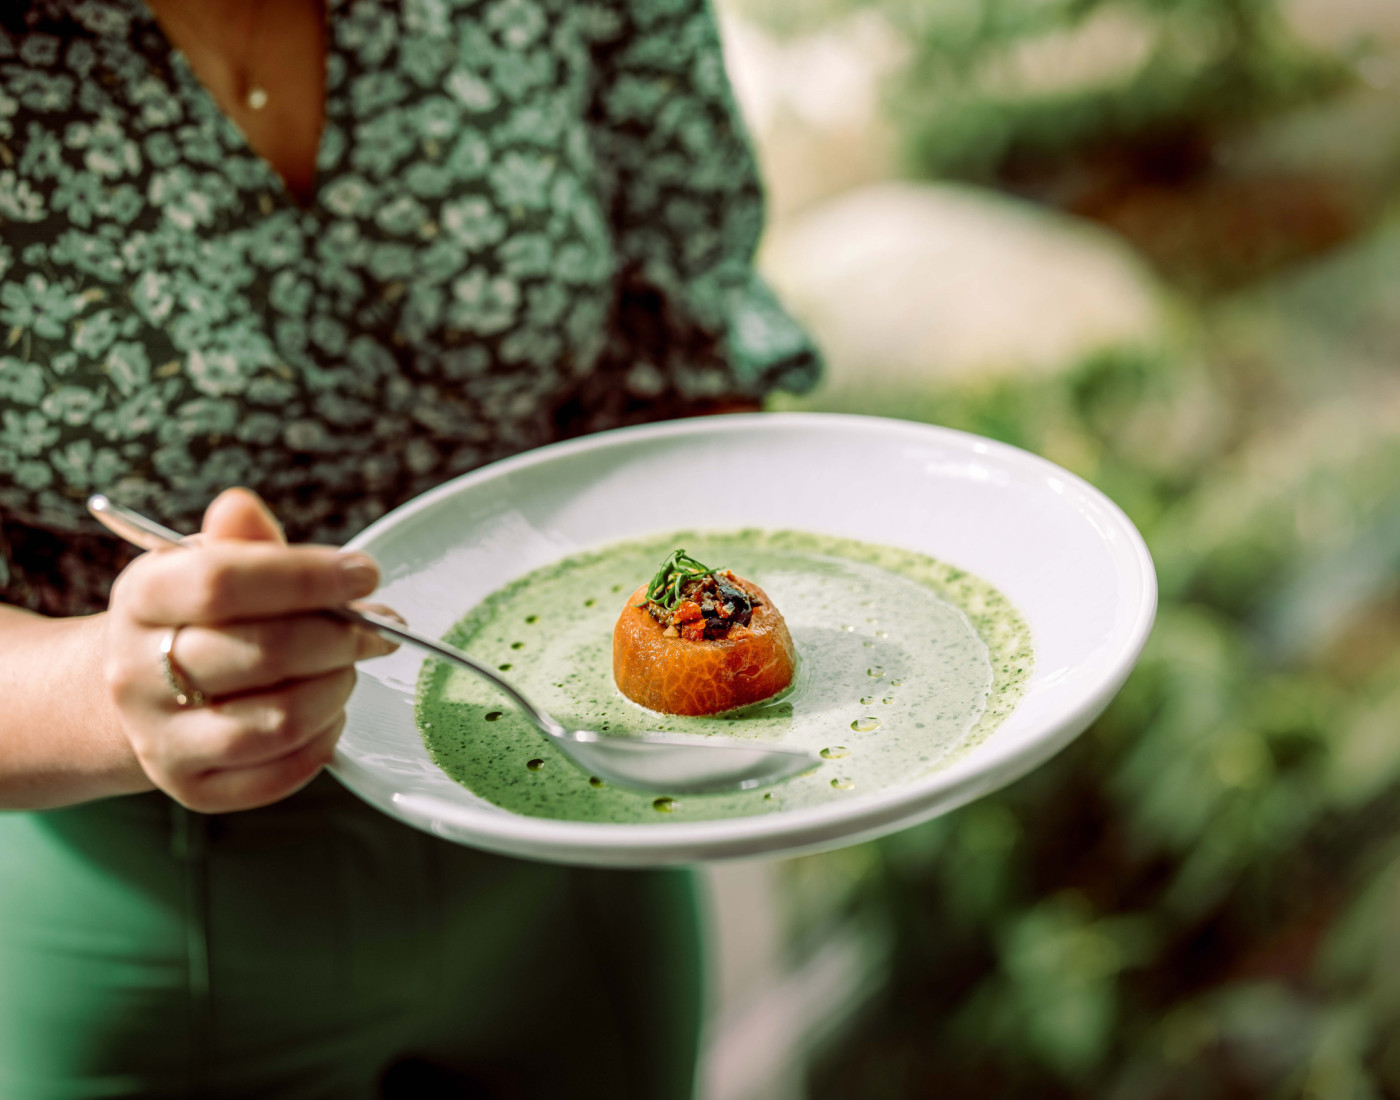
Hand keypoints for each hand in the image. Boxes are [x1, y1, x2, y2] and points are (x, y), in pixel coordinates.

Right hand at [102, 489, 397, 812]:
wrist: (145, 687)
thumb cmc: (199, 614)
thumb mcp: (211, 561)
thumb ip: (241, 539)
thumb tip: (241, 506)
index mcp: (141, 599)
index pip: (223, 582)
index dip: (308, 576)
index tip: (364, 571)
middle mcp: (136, 674)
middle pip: (264, 654)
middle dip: (342, 637)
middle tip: (376, 627)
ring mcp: (161, 740)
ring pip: (280, 721)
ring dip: (337, 688)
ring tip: (347, 666)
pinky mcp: (193, 790)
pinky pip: (281, 774)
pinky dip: (324, 740)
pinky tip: (327, 711)